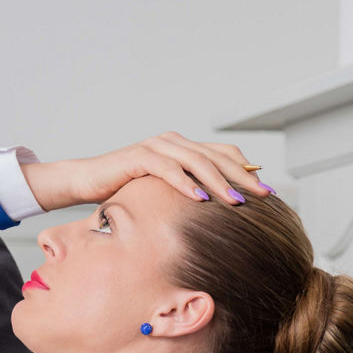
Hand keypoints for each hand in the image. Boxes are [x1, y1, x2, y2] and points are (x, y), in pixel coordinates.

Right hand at [23, 132, 267, 209]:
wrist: (85, 181)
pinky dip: (184, 183)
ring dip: (218, 182)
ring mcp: (156, 147)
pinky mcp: (138, 157)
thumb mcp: (162, 192)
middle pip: (216, 157)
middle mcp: (172, 142)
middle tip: (263, 196)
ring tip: (236, 201)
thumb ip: (186, 192)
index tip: (266, 192)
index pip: (222, 154)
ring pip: (196, 161)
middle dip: (242, 178)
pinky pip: (167, 169)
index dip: (246, 170)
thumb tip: (218, 211)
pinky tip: (199, 198)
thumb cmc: (123, 190)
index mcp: (181, 148)